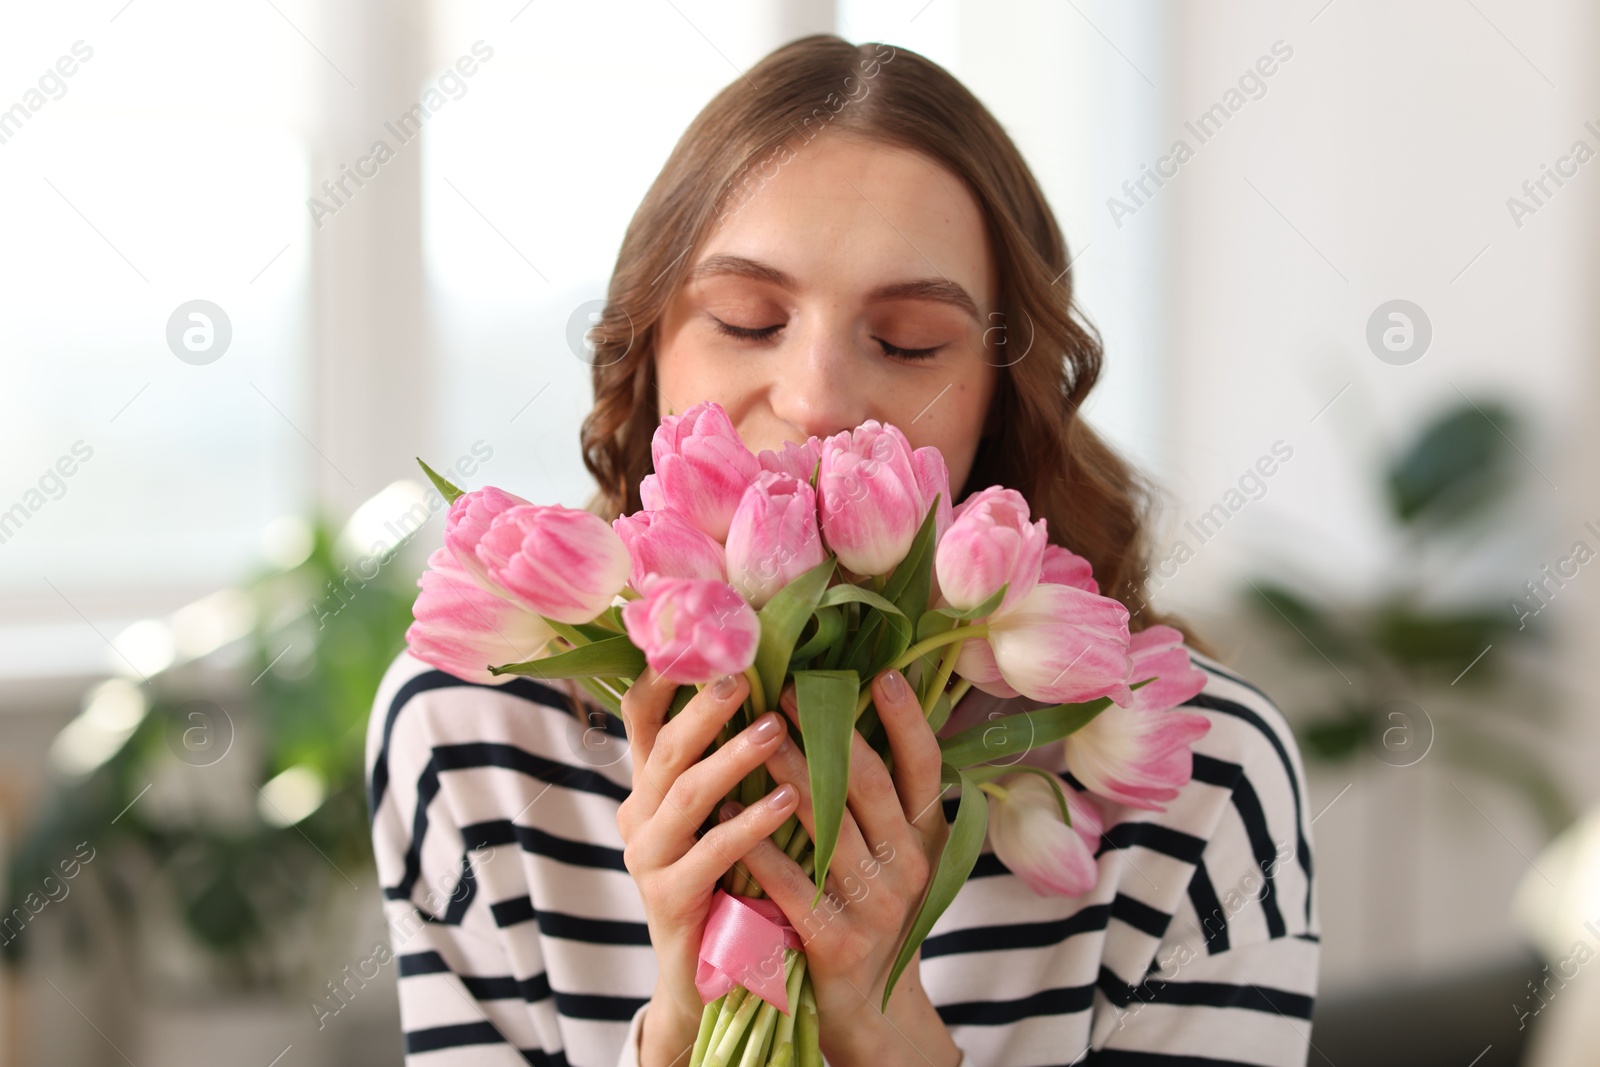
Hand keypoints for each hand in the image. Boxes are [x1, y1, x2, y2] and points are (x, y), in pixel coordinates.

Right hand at [616, 667, 799, 1066]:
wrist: (709, 977)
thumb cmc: (731, 877)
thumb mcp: (722, 810)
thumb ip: (732, 754)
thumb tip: (776, 677)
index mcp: (650, 783)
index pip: (641, 713)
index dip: (661, 673)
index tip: (696, 633)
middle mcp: (638, 813)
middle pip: (664, 746)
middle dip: (705, 707)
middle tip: (745, 675)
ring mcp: (648, 857)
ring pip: (685, 793)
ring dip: (733, 757)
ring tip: (777, 731)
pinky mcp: (667, 900)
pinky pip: (710, 853)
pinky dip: (750, 824)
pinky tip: (788, 803)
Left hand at [727, 668, 963, 1066]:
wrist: (862, 1006)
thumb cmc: (867, 909)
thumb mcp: (893, 852)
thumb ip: (879, 795)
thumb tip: (853, 707)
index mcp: (925, 836)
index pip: (925, 767)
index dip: (908, 720)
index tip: (882, 673)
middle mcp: (909, 866)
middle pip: (868, 785)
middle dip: (826, 732)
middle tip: (786, 687)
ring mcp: (876, 906)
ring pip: (827, 826)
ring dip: (785, 775)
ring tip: (749, 736)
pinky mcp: (836, 941)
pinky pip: (791, 883)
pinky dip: (758, 845)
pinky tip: (726, 812)